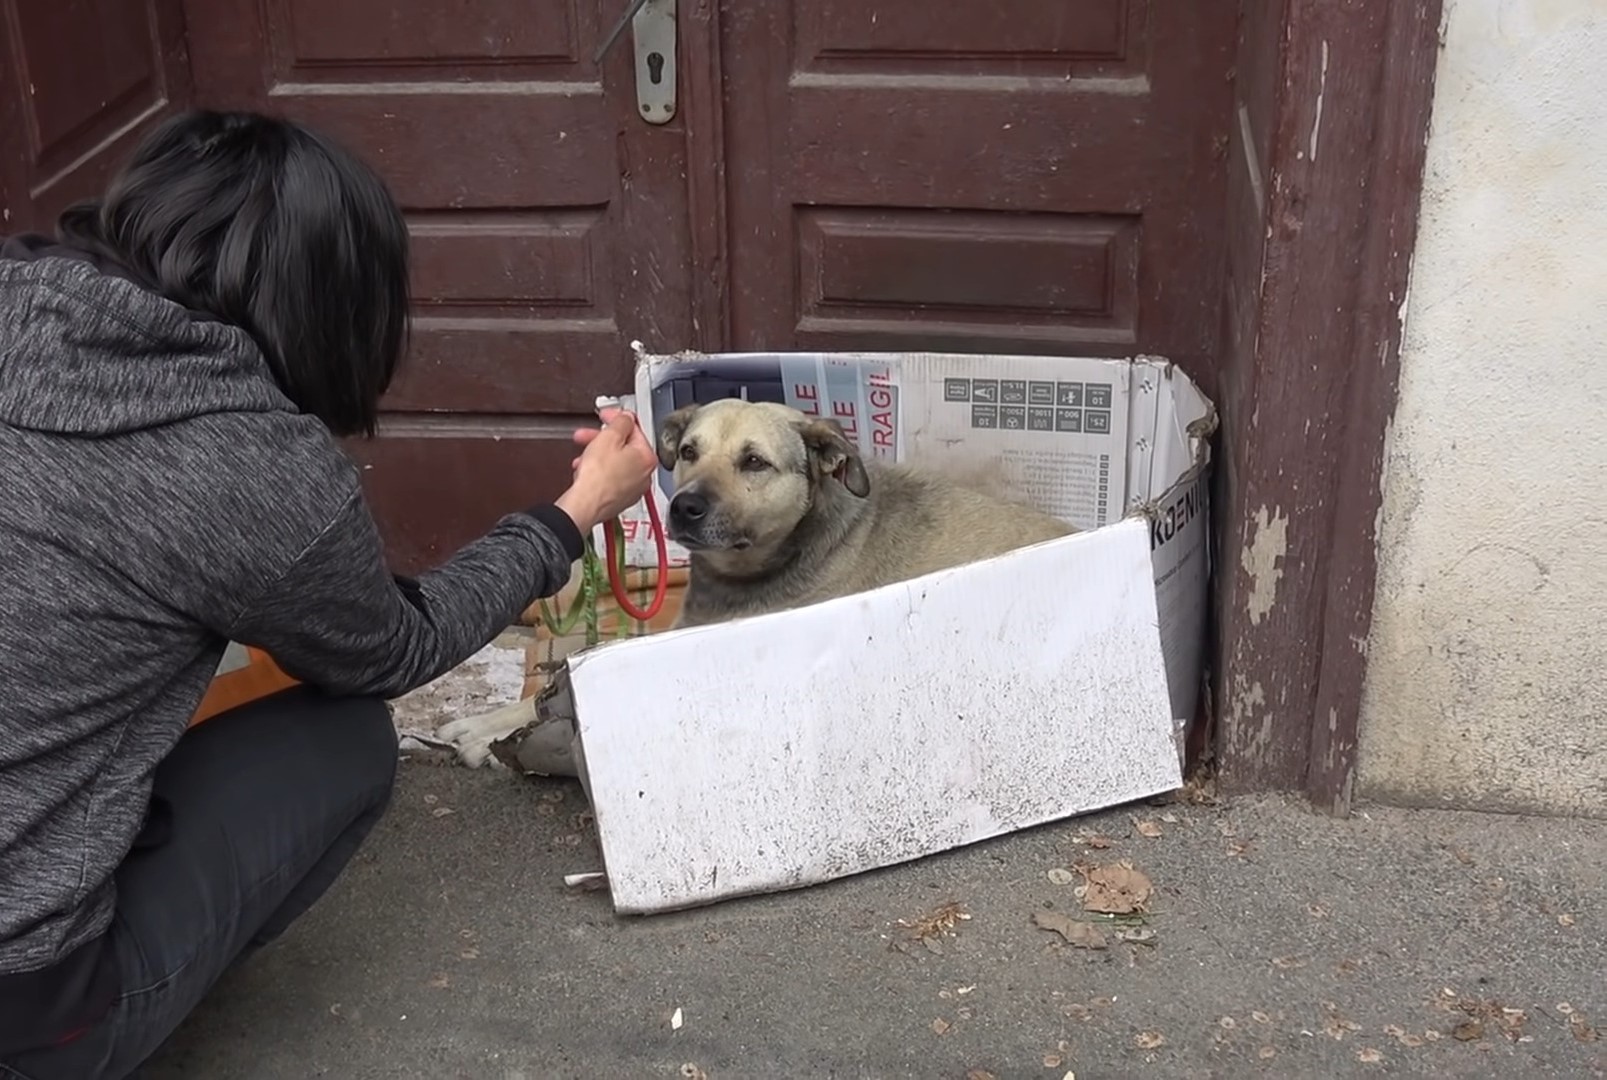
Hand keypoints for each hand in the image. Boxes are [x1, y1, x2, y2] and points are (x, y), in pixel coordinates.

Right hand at [554, 407, 655, 534]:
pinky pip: (610, 478)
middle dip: (603, 439)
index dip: (618, 419)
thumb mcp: (608, 437)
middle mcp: (644, 475)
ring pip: (615, 463)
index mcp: (647, 458)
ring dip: (598, 455)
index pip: (635, 430)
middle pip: (625, 448)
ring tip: (583, 455)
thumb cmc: (597, 477)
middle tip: (590, 434)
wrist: (585, 505)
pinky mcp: (619, 499)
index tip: (607, 416)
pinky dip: (598, 471)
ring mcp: (633, 489)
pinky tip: (585, 470)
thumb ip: (620, 422)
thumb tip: (626, 418)